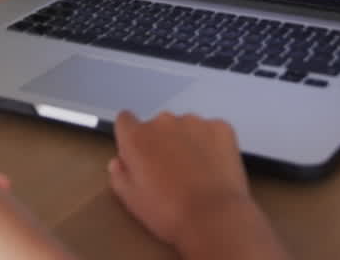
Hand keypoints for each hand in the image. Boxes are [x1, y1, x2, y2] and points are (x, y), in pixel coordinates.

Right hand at [108, 111, 251, 248]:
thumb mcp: (132, 200)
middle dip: (162, 142)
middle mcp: (163, 122)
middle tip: (171, 171)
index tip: (140, 151)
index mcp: (137, 137)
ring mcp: (194, 122)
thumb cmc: (170, 213)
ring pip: (186, 127)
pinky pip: (211, 131)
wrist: (213, 218)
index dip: (131, 136)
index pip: (125, 120)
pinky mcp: (220, 127)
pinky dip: (212, 144)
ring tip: (196, 172)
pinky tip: (214, 167)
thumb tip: (119, 162)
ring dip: (187, 142)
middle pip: (158, 125)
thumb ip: (119, 174)